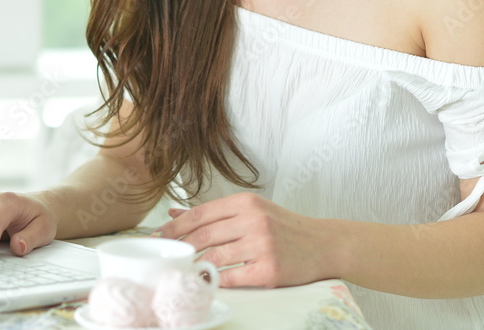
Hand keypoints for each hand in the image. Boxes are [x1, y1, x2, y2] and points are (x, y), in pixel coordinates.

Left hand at [153, 193, 333, 287]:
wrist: (324, 244)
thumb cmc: (284, 227)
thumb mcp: (251, 210)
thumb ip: (215, 213)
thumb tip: (175, 213)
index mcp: (246, 203)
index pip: (200, 214)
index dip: (175, 227)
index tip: (159, 236)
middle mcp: (253, 220)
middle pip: (203, 235)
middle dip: (179, 246)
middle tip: (165, 255)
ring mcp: (262, 245)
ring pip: (215, 257)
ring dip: (195, 265)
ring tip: (182, 269)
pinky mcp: (270, 269)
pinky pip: (232, 276)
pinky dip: (216, 280)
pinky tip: (206, 281)